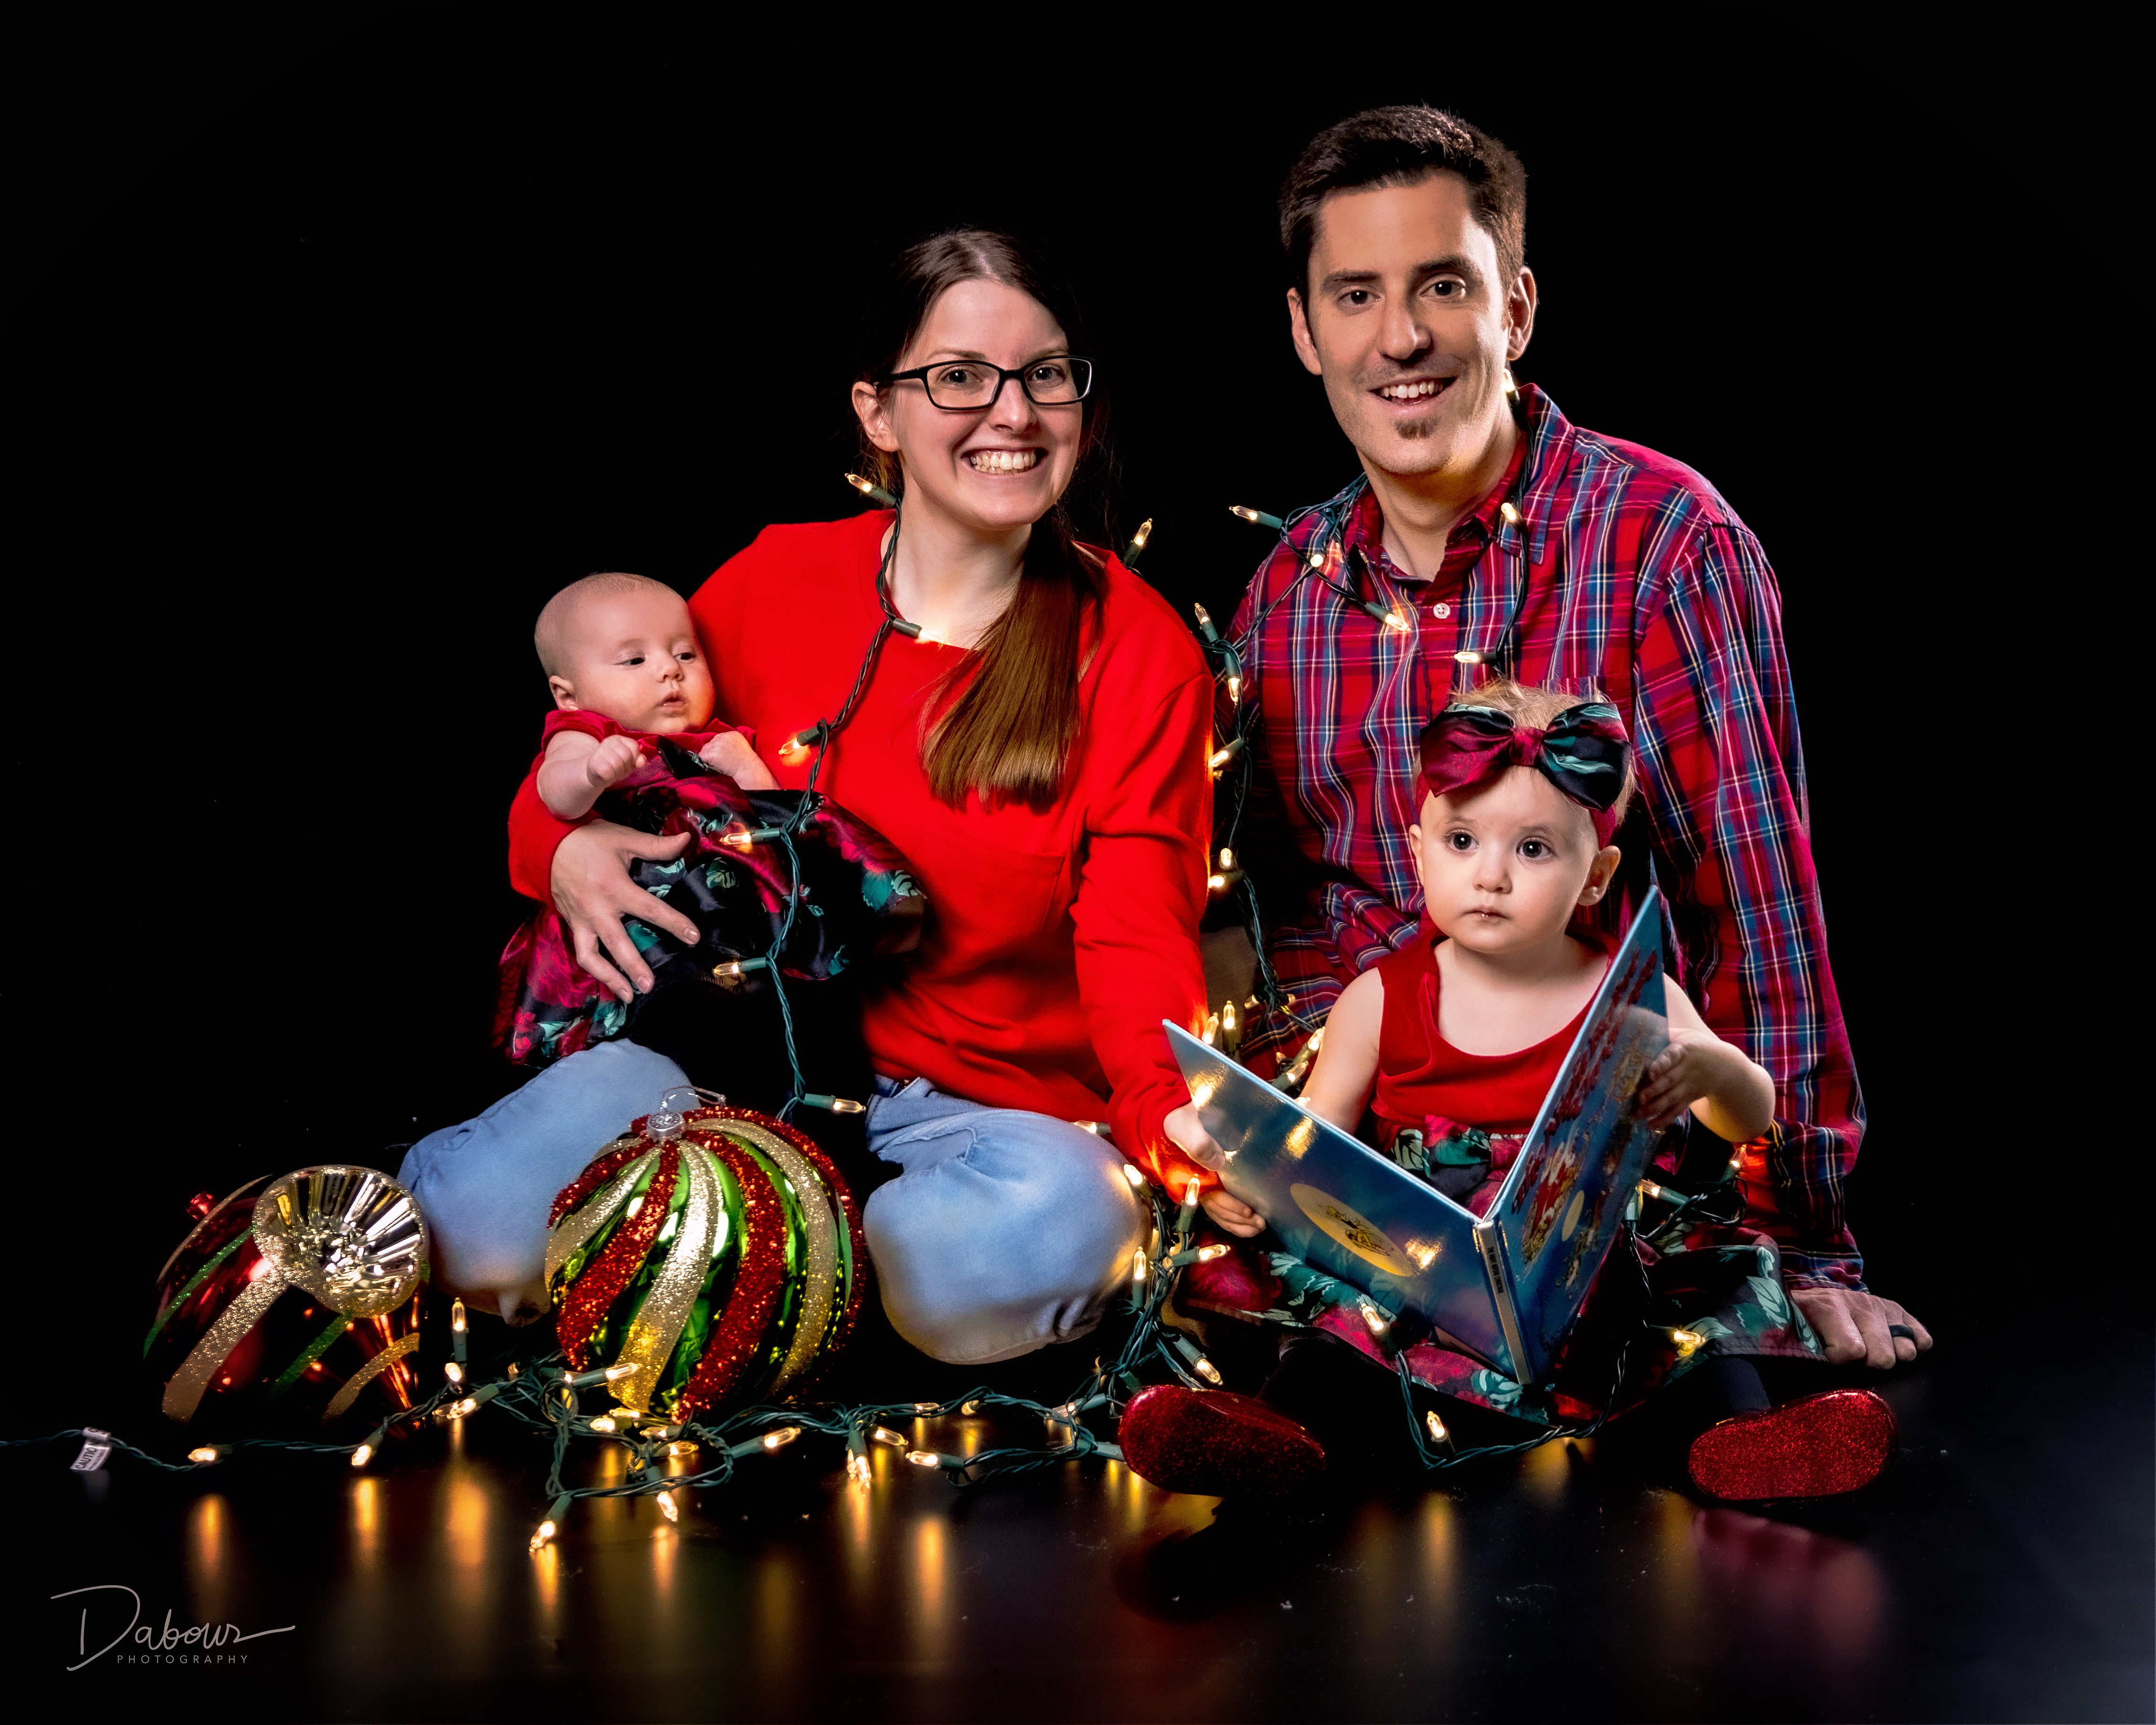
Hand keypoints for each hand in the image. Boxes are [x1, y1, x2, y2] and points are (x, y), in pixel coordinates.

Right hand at [548, 819, 699, 1002]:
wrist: (546, 843)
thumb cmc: (588, 839)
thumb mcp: (624, 838)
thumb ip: (656, 846)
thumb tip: (687, 839)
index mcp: (614, 887)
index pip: (650, 909)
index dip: (674, 924)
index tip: (694, 938)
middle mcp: (597, 909)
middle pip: (617, 944)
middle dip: (634, 967)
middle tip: (650, 986)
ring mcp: (581, 920)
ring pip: (591, 956)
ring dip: (609, 978)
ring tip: (628, 995)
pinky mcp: (571, 924)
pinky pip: (581, 951)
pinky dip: (594, 968)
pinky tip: (608, 980)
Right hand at [583, 733, 646, 791]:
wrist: (593, 773)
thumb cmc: (614, 765)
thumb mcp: (629, 761)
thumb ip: (638, 759)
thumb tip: (641, 762)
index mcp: (618, 739)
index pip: (634, 746)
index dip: (633, 758)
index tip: (626, 762)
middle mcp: (609, 742)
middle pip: (627, 756)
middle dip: (626, 767)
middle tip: (618, 769)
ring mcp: (600, 751)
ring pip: (618, 765)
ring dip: (618, 774)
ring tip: (612, 772)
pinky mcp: (594, 763)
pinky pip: (608, 773)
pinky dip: (610, 778)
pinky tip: (605, 776)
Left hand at [700, 731, 779, 790]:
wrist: (748, 770)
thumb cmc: (747, 763)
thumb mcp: (742, 746)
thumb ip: (731, 743)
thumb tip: (718, 747)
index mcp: (732, 734)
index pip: (717, 738)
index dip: (718, 748)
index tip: (723, 756)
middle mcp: (723, 737)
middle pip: (710, 743)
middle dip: (712, 752)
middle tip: (720, 762)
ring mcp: (717, 745)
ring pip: (704, 750)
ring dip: (708, 758)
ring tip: (717, 765)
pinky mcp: (712, 754)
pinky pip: (701, 757)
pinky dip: (704, 762)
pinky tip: (712, 766)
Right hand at [1162, 1103, 1264, 1237]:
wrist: (1176, 1121)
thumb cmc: (1181, 1124)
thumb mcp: (1185, 1129)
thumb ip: (1198, 1143)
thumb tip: (1217, 1162)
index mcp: (1191, 1177)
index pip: (1213, 1198)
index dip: (1231, 1207)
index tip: (1249, 1212)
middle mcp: (1196, 1187)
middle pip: (1218, 1211)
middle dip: (1239, 1221)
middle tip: (1261, 1223)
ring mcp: (1202, 1189)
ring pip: (1219, 1214)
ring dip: (1238, 1224)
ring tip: (1258, 1227)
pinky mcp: (1209, 1186)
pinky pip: (1219, 1209)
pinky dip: (1232, 1219)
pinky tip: (1247, 1223)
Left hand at [1637, 1026, 1739, 1126]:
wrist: (1727, 1066)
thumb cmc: (1699, 1046)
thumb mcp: (1687, 1035)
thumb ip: (1667, 1033)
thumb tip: (1642, 1025)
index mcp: (1684, 1050)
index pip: (1671, 1056)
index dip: (1661, 1064)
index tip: (1651, 1072)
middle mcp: (1686, 1069)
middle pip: (1669, 1081)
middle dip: (1653, 1091)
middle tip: (1638, 1099)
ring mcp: (1689, 1086)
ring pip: (1671, 1098)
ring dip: (1654, 1108)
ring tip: (1637, 1115)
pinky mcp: (1690, 1098)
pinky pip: (1677, 1109)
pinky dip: (1664, 1118)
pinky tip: (1650, 1125)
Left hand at [1789, 1286, 1932, 1369]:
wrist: (1813, 1297)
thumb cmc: (1803, 1322)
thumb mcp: (1793, 1330)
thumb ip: (1802, 1348)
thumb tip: (1816, 1373)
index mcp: (1828, 1307)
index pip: (1851, 1350)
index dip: (1840, 1362)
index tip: (1830, 1358)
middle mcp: (1860, 1304)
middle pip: (1883, 1357)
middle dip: (1869, 1365)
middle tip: (1855, 1361)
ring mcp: (1881, 1307)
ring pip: (1906, 1350)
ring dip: (1890, 1357)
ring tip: (1871, 1354)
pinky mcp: (1899, 1310)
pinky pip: (1922, 1339)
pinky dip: (1912, 1347)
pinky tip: (1892, 1347)